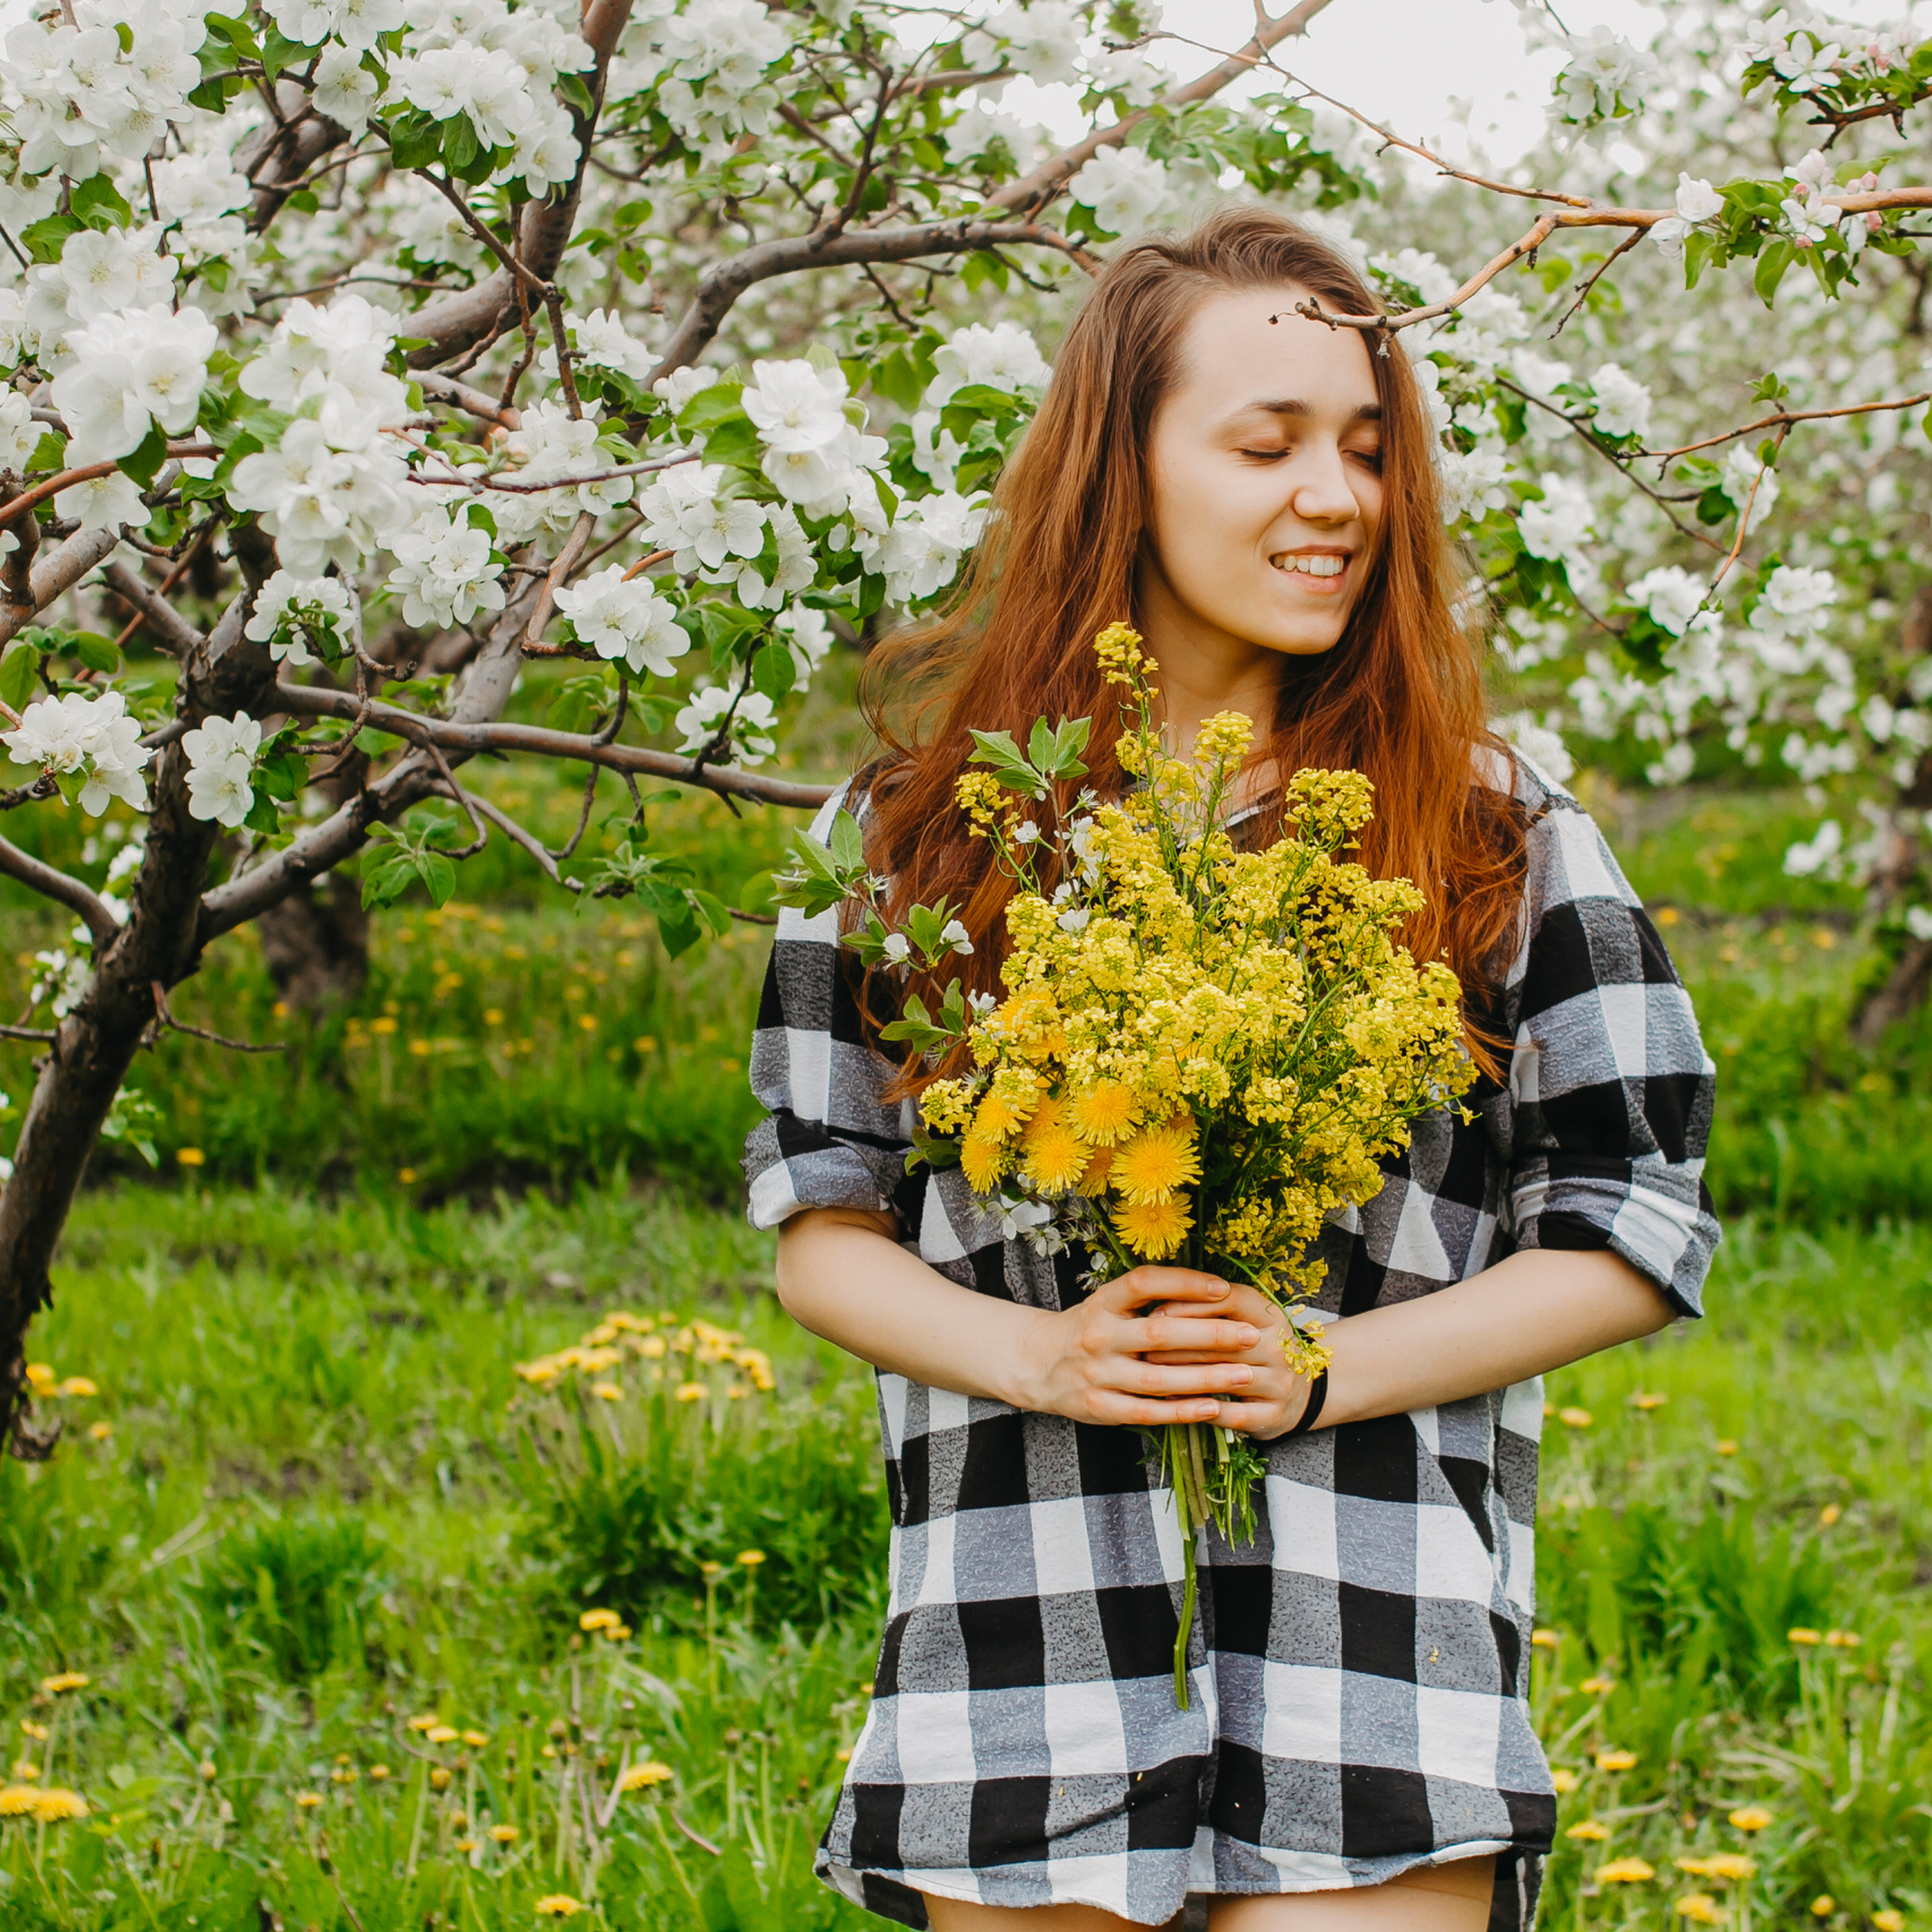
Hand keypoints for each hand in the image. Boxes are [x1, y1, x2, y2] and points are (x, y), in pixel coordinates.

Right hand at [1012, 1267, 1263, 1426]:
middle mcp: (1098, 1335)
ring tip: (1245, 1374)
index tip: (1222, 1288)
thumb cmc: (1089, 1328)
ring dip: (1206, 1377)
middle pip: (1160, 1333)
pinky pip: (1148, 1412)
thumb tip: (1212, 1292)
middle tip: (1251, 1335)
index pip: (1144, 1282)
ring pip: (1159, 1378)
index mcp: (1102, 1302)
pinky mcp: (1100, 1407)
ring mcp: (1098, 1374)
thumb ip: (1149, 1298)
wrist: (1037, 1364)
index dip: (1184, 1283)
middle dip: (1211, 1335)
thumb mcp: (1108, 1303)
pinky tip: (1213, 1407)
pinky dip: (1182, 1411)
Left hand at [1144, 1282, 1316, 1439]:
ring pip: (1225, 1375)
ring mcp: (1280, 1383)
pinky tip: (1174, 1403)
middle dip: (1177, 1340)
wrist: (1301, 1392)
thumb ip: (1212, 1310)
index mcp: (1271, 1315)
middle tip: (1143, 1342)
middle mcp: (1280, 1346)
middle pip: (1223, 1339)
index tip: (1156, 1311)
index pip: (1230, 1299)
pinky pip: (1231, 1413)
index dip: (1190, 1303)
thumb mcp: (1246, 1322)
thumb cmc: (1257, 1350)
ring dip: (1184, 1374)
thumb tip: (1158, 1301)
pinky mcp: (1273, 1415)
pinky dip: (1200, 1408)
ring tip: (1150, 1371)